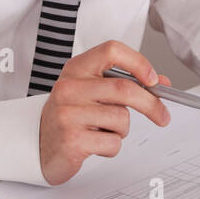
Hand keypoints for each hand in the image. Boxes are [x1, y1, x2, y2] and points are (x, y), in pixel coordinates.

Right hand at [39, 39, 172, 184]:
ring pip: (121, 119)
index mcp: (76, 69)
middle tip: (162, 116)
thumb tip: (160, 82)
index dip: (138, 62)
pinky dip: (112, 147)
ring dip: (122, 130)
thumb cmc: (70, 116)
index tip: (153, 79)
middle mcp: (69, 87)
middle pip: (124, 88)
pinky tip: (94, 144)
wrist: (37, 146)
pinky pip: (113, 142)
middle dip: (151, 104)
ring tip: (103, 131)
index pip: (111, 51)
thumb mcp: (93, 93)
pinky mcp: (72, 139)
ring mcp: (68, 113)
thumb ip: (125, 85)